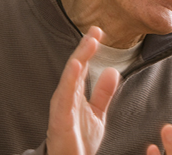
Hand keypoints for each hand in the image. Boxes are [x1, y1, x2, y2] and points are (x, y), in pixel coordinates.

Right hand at [45, 26, 120, 154]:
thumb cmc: (80, 140)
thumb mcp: (97, 113)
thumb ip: (103, 93)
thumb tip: (111, 71)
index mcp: (75, 94)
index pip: (82, 66)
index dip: (89, 48)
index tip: (98, 31)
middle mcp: (66, 97)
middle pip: (75, 68)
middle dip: (84, 49)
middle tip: (95, 31)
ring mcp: (62, 107)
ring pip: (69, 79)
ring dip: (78, 60)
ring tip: (88, 44)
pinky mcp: (61, 119)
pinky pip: (65, 98)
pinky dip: (70, 81)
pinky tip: (76, 67)